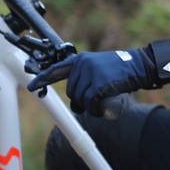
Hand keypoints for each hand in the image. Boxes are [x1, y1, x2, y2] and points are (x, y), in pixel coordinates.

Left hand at [27, 48, 155, 112]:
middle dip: (81, 99)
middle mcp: (83, 65)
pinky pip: (90, 103)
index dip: (42, 79)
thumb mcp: (97, 68)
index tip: (31, 86)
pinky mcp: (100, 84)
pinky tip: (102, 105)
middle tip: (96, 96)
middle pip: (72, 92)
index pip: (56, 69)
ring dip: (89, 106)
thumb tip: (75, 104)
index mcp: (80, 60)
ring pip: (80, 99)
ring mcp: (91, 74)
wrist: (139, 66)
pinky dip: (95, 109)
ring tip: (102, 98)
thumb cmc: (118, 71)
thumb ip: (83, 79)